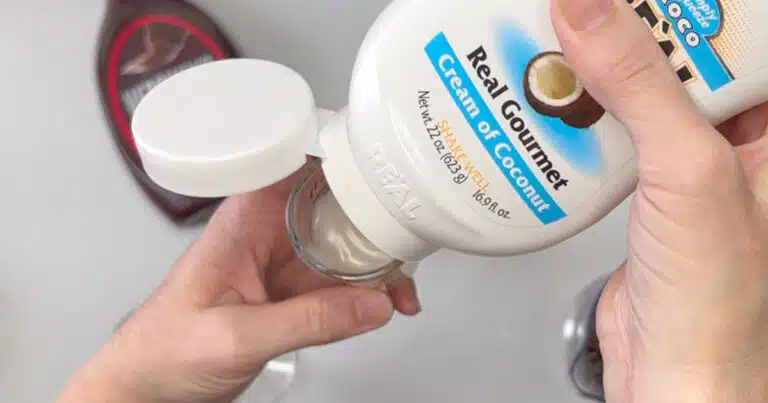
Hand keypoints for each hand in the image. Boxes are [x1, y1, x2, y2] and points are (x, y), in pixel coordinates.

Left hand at [57, 166, 420, 402]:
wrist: (147, 386)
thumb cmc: (163, 349)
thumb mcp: (237, 336)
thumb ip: (308, 322)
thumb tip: (372, 304)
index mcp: (245, 220)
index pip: (299, 167)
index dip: (342, 158)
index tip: (383, 167)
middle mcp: (268, 232)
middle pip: (335, 209)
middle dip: (376, 227)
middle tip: (406, 250)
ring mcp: (283, 263)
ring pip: (344, 249)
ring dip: (377, 267)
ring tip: (402, 291)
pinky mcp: (292, 293)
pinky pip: (339, 285)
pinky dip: (367, 295)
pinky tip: (383, 305)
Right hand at [552, 0, 767, 400]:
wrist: (670, 371)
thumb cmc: (717, 300)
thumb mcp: (689, 171)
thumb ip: (642, 86)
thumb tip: (591, 14)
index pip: (737, 39)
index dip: (687, 8)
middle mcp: (736, 140)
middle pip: (682, 57)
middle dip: (631, 32)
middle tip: (586, 13)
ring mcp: (684, 163)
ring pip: (639, 92)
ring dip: (597, 75)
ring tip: (561, 47)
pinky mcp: (639, 185)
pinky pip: (609, 132)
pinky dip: (578, 118)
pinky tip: (554, 108)